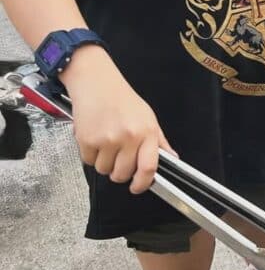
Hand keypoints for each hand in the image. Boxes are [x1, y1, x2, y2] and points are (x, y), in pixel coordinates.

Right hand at [65, 52, 172, 193]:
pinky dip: (90, 155)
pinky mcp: (87, 139)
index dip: (142, 184)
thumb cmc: (122, 99)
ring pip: (104, 170)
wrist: (96, 82)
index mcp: (147, 132)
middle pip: (122, 174)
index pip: (148, 168)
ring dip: (104, 162)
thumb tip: (172, 159)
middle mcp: (128, 137)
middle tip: (118, 159)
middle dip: (119, 173)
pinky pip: (89, 161)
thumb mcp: (148, 117)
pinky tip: (95, 138)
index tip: (137, 187)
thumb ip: (159, 141)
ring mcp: (107, 139)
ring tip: (106, 143)